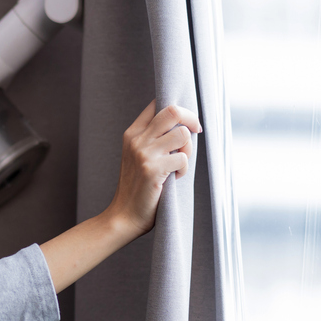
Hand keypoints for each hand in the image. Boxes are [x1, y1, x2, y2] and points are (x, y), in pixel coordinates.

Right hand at [38, 100, 200, 293]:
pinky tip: (176, 178)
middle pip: (172, 111)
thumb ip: (153, 139)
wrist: (124, 216)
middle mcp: (136, 139)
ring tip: (180, 163)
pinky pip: (182, 158)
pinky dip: (184, 169)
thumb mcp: (138, 157)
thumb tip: (184, 123)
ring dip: (189, 149)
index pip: (157, 104)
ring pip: (182, 133)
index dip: (178, 109)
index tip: (187, 122)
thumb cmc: (137, 188)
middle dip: (191, 118)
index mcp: (132, 133)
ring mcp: (143, 153)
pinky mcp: (152, 169)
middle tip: (197, 131)